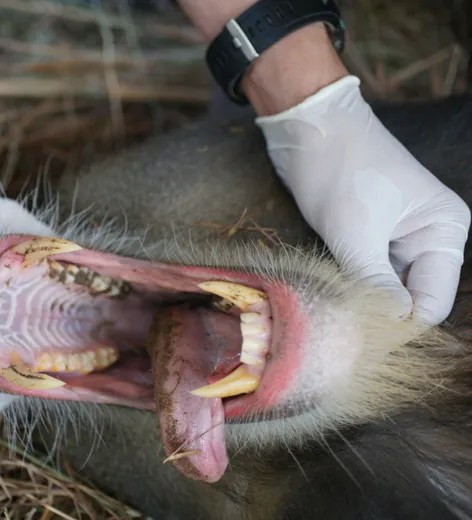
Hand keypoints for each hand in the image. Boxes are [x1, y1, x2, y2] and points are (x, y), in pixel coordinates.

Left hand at [255, 76, 470, 325]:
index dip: (402, 325)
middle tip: (343, 333)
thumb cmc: (338, 168)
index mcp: (444, 231)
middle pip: (411, 298)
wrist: (308, 126)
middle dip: (381, 315)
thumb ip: (373, 282)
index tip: (364, 341)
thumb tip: (389, 325)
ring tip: (334, 314)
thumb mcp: (356, 230)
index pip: (433, 301)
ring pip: (386, 289)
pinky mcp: (367, 237)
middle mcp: (428, 238)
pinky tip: (330, 296)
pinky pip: (365, 275)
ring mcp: (397, 238)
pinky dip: (351, 286)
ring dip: (362, 301)